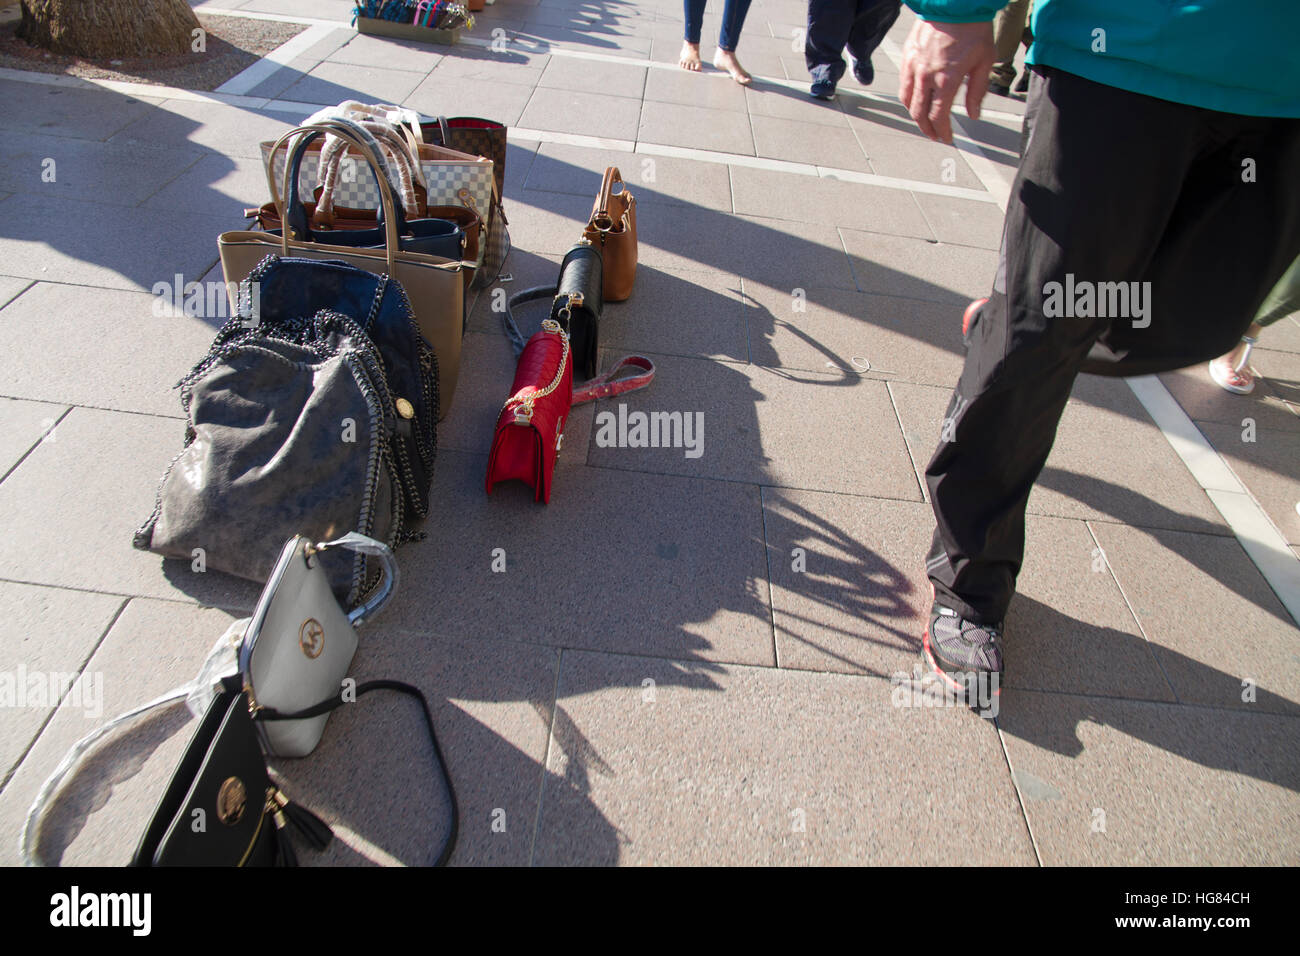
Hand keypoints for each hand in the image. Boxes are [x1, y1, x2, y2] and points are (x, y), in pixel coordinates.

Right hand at [899, 19, 994, 143]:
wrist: (955, 3)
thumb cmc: (973, 28)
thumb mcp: (985, 60)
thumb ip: (978, 91)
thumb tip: (974, 115)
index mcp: (947, 80)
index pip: (939, 117)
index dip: (942, 131)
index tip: (947, 138)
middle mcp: (927, 77)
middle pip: (920, 114)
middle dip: (927, 129)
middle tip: (934, 135)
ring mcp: (914, 67)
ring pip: (908, 101)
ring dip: (915, 116)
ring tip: (924, 121)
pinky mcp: (907, 57)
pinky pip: (903, 85)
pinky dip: (908, 98)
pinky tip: (916, 100)